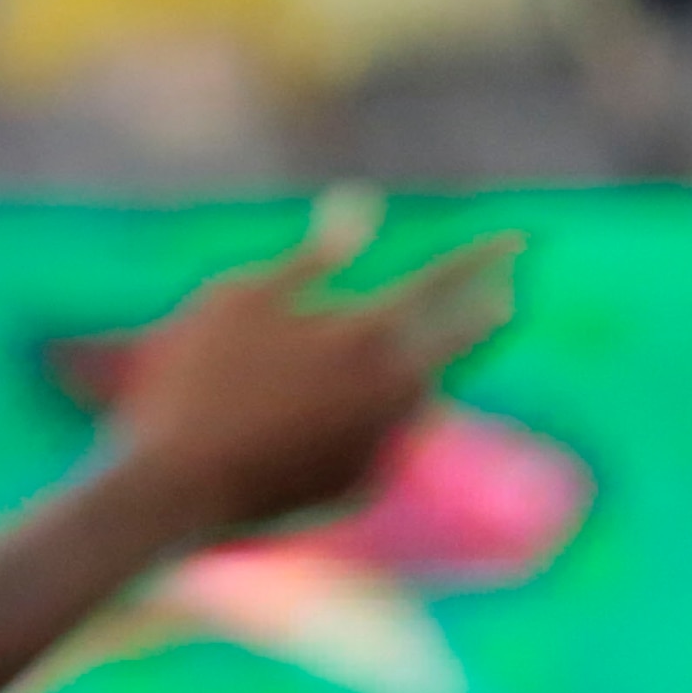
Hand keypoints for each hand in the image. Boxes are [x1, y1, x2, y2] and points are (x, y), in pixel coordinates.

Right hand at [109, 197, 521, 537]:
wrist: (174, 489)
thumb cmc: (196, 378)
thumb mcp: (243, 297)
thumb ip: (313, 256)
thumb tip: (362, 203)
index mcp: (366, 332)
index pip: (444, 284)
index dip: (482, 257)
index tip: (517, 239)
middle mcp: (391, 392)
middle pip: (458, 343)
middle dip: (484, 312)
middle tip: (506, 293)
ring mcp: (382, 443)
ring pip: (424, 394)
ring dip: (431, 365)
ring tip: (431, 347)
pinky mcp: (362, 484)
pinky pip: (384, 436)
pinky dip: (378, 414)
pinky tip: (348, 409)